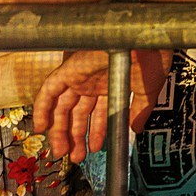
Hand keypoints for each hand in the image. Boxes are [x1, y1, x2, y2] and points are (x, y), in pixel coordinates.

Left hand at [32, 49, 170, 161]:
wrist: (149, 38)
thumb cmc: (152, 57)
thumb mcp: (148, 91)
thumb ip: (140, 111)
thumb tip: (135, 130)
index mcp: (110, 85)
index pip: (96, 114)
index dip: (94, 133)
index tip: (94, 150)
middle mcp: (92, 82)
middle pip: (76, 114)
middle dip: (75, 136)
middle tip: (75, 157)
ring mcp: (80, 76)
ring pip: (62, 107)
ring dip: (59, 129)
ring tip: (61, 151)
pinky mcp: (69, 70)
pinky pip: (48, 90)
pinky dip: (42, 107)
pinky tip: (42, 127)